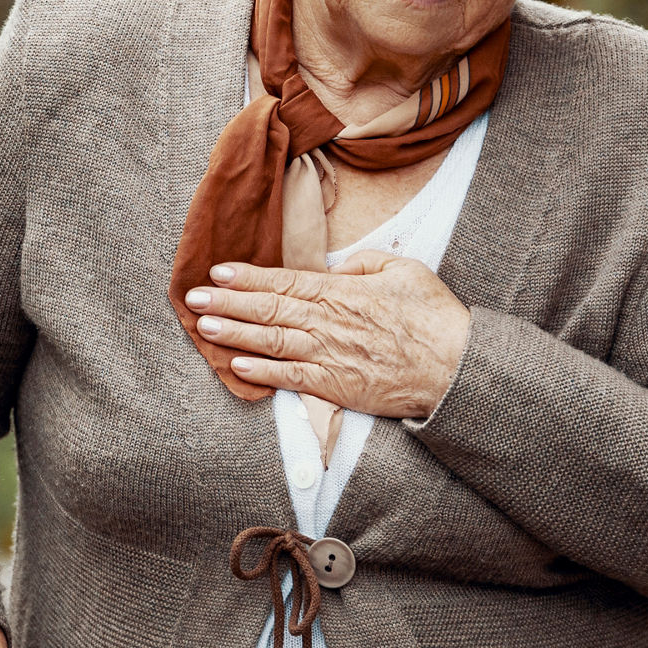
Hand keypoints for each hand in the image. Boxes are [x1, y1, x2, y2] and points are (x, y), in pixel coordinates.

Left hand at [184, 252, 470, 419]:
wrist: (455, 367)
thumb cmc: (433, 317)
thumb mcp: (403, 270)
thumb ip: (364, 263)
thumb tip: (337, 266)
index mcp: (342, 291)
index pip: (284, 280)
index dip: (247, 277)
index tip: (219, 271)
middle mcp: (327, 321)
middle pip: (267, 309)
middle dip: (226, 302)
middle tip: (193, 296)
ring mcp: (328, 355)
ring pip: (270, 341)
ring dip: (233, 333)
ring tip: (203, 326)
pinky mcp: (334, 385)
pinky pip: (289, 377)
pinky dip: (261, 371)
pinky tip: (235, 365)